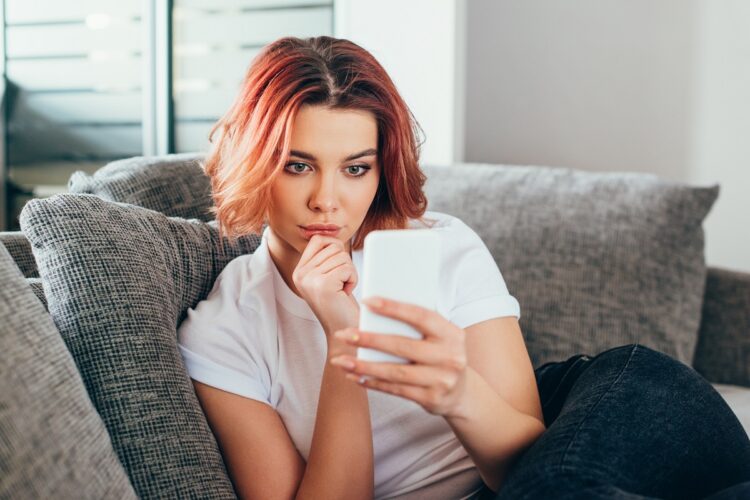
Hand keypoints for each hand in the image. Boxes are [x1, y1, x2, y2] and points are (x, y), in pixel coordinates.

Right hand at [292, 234, 359, 333]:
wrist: (343, 331)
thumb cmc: (341, 302)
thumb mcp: (327, 276)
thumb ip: (326, 257)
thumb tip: (332, 232)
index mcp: (299, 271)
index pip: (318, 240)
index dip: (335, 247)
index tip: (339, 265)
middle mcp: (300, 274)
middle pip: (333, 247)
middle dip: (345, 263)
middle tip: (341, 283)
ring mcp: (310, 280)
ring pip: (342, 256)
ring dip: (350, 272)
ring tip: (343, 289)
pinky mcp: (324, 285)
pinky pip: (347, 267)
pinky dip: (353, 279)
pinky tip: (346, 293)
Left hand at [328, 297, 468, 417]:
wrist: (462, 393)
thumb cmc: (441, 355)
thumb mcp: (440, 337)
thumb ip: (418, 326)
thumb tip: (377, 311)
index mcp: (452, 334)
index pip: (421, 315)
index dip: (393, 307)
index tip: (367, 302)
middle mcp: (450, 357)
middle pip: (402, 346)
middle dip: (369, 339)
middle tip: (344, 335)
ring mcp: (442, 380)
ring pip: (395, 372)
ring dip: (364, 366)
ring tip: (341, 361)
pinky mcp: (431, 399)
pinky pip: (396, 390)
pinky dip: (373, 383)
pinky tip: (356, 376)